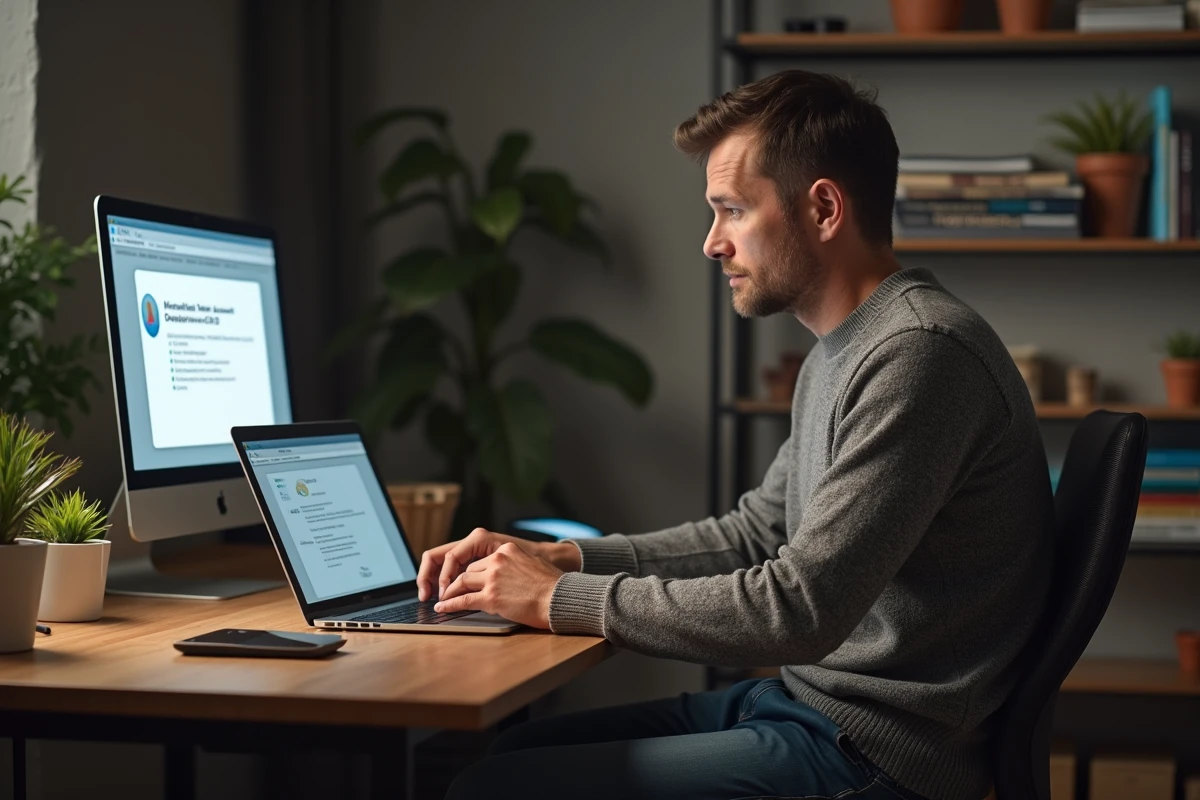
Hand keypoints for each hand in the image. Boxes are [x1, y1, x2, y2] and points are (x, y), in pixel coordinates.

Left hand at [417, 528, 580, 601]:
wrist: (559, 598)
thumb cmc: (551, 585)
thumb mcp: (532, 563)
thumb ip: (515, 564)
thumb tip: (508, 574)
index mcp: (507, 550)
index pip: (480, 561)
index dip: (470, 573)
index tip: (462, 580)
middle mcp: (497, 560)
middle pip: (468, 571)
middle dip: (456, 582)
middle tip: (447, 591)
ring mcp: (493, 578)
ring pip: (462, 583)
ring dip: (450, 592)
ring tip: (442, 600)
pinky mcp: (491, 597)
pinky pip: (463, 600)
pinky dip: (449, 604)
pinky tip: (442, 608)